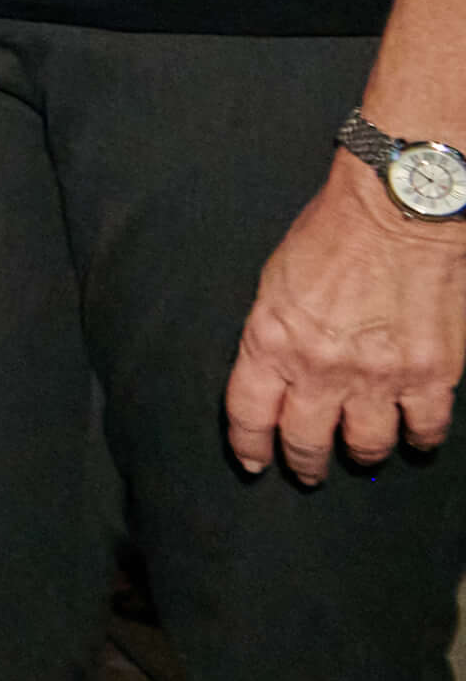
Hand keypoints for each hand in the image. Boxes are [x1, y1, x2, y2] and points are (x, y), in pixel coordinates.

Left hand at [227, 157, 465, 480]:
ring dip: (362, 454)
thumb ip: (275, 333)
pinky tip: (415, 438)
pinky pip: (425, 427)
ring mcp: (380, 376)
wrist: (397, 211)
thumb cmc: (331, 234)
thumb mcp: (276, 282)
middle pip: (306, 440)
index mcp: (272, 341)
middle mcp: (322, 369)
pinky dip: (420, 438)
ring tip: (361, 454)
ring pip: (367, 445)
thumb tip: (277, 370)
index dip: (249, 446)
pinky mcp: (431, 373)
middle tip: (307, 469)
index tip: (252, 462)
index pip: (250, 414)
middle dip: (304, 462)